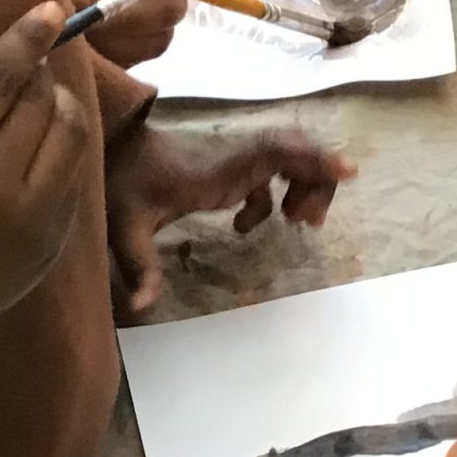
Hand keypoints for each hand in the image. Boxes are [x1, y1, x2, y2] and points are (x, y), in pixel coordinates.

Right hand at [0, 4, 90, 387]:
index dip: (24, 40)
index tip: (47, 10)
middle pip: (38, 102)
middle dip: (36, 72)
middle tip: (22, 66)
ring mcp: (30, 224)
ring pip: (70, 134)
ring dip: (59, 104)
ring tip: (35, 99)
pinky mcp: (51, 244)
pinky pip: (75, 174)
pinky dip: (63, 146)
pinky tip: (37, 146)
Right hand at [53, 0, 190, 67]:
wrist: (21, 18)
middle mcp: (100, 15)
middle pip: (169, 10)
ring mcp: (104, 50)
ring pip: (163, 38)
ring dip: (162, 24)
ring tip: (144, 14)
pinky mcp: (106, 73)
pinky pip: (145, 55)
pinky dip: (145, 41)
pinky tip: (129, 33)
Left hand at [105, 126, 355, 317]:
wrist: (107, 150)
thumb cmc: (119, 184)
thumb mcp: (124, 227)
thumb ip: (138, 265)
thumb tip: (144, 306)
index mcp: (217, 171)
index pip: (275, 153)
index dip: (314, 159)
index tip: (349, 171)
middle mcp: (231, 160)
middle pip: (294, 152)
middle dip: (316, 181)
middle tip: (308, 222)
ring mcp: (230, 162)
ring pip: (287, 159)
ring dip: (302, 186)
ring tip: (296, 222)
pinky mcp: (225, 169)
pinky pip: (266, 173)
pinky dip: (272, 196)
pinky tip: (246, 227)